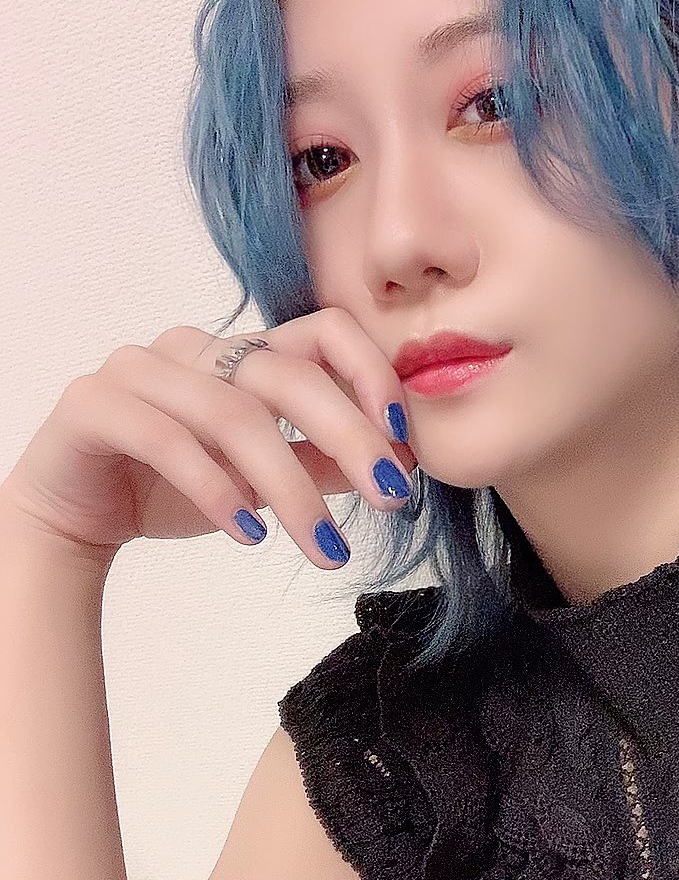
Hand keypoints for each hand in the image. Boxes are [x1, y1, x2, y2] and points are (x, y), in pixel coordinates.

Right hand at [0, 306, 418, 570]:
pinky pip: (165, 439)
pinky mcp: (93, 404)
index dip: (371, 375)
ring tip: (324, 547)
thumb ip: (321, 463)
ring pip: (233, 415)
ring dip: (289, 488)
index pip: (323, 332)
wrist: (72, 514)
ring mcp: (139, 368)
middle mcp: (194, 348)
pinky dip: (216, 490)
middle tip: (392, 499)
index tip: (404, 439)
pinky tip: (249, 534)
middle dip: (349, 439)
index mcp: (241, 352)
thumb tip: (397, 464)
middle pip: (287, 375)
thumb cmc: (171, 488)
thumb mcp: (263, 479)